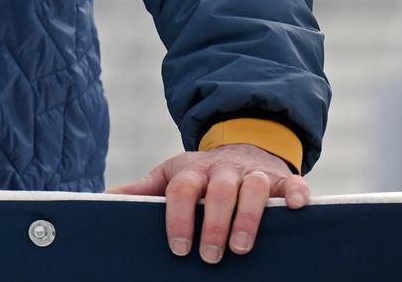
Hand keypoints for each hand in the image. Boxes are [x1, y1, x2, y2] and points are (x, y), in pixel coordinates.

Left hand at [109, 144, 308, 263]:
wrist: (242, 144)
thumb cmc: (202, 172)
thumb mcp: (171, 174)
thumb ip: (144, 189)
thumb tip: (105, 199)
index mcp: (194, 171)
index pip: (183, 191)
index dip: (178, 218)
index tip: (178, 248)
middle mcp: (224, 170)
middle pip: (220, 192)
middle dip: (214, 224)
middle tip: (210, 256)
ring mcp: (254, 172)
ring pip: (253, 189)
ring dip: (248, 217)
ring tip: (241, 248)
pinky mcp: (281, 178)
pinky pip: (293, 183)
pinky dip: (296, 193)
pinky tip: (296, 208)